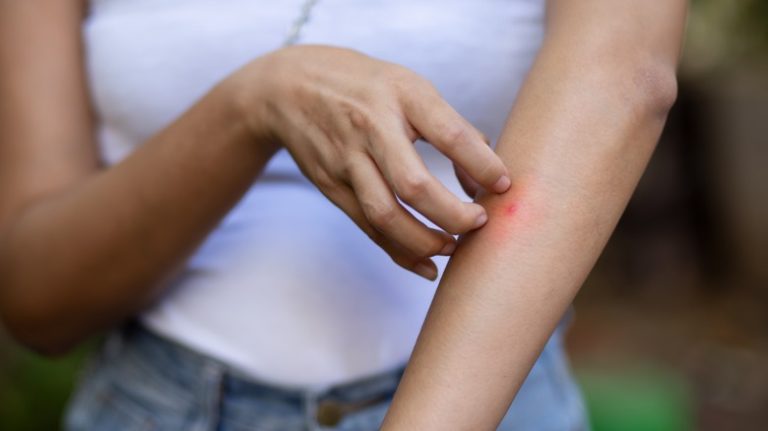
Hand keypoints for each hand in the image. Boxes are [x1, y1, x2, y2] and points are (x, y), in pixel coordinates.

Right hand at [234, 45, 509, 279]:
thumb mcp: (408, 85)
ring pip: (387, 216)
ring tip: (454, 247)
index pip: (449, 134)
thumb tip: (487, 175)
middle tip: (479, 223)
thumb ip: (448, 124)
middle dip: (453, 216)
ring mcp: (347, 161)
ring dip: (426, 242)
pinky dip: (400, 253)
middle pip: (413, 186)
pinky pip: (369, 228)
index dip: (482, 163)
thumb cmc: (362, 85)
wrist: (288, 88)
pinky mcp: (333, 187)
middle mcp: (371, 129)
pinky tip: (427, 265)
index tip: (504, 184)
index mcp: (400, 95)